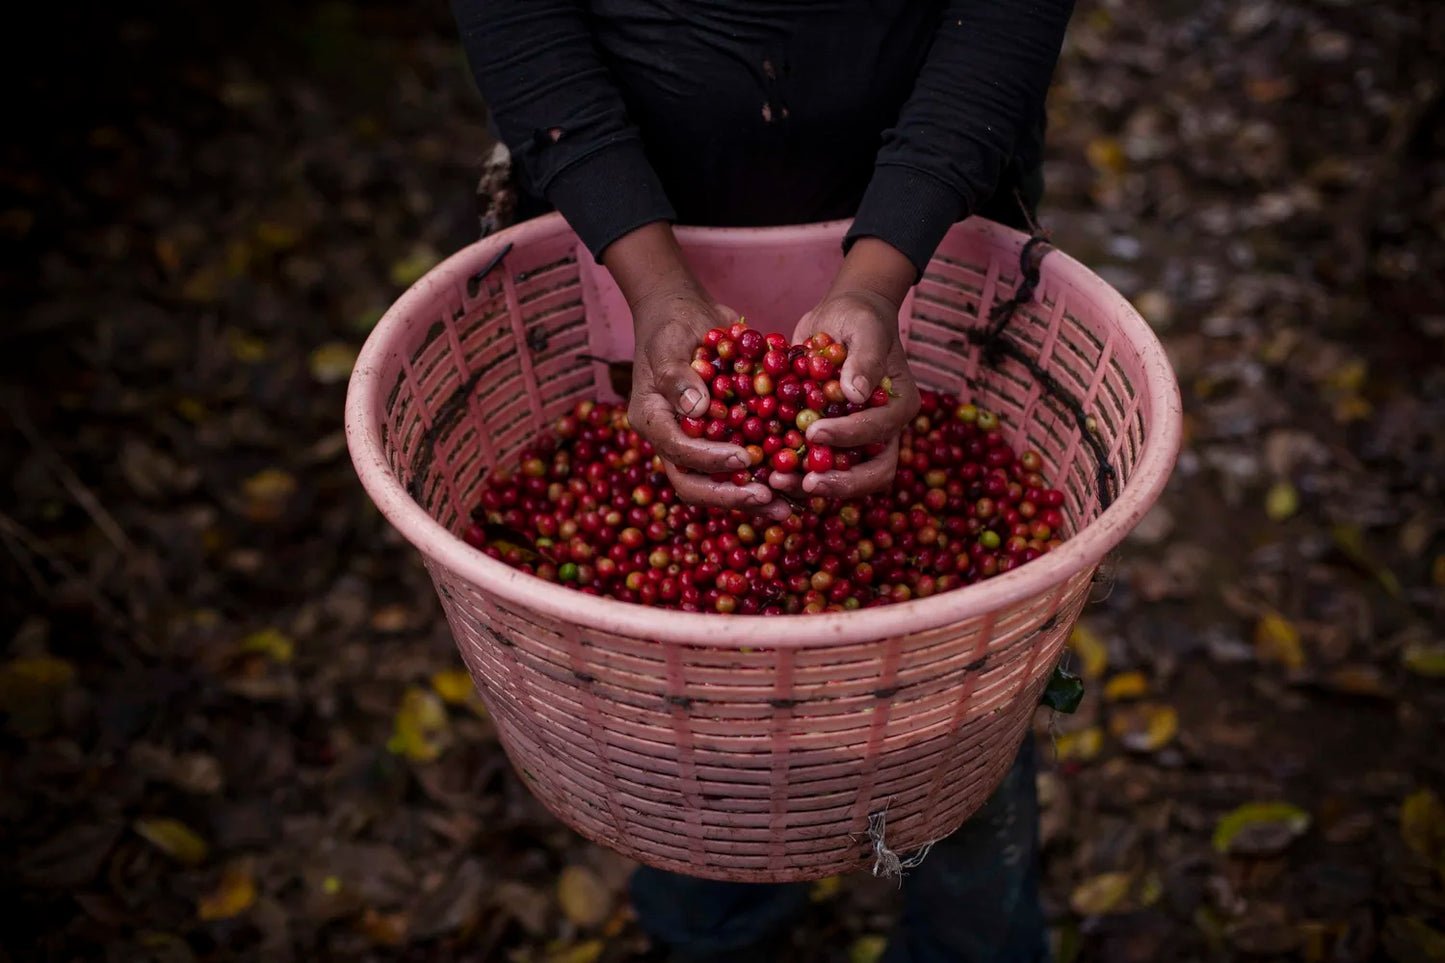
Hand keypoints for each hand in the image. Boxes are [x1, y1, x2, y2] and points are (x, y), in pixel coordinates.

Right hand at [607, 224, 790, 520]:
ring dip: (752, 498)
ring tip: (789, 505)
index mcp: (653, 421)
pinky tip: (797, 481)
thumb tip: (697, 410)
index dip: (710, 461)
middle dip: (731, 496)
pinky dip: (767, 476)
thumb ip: (678, 377)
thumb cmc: (671, 325)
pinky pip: (742, 466)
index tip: (744, 459)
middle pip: (694, 484)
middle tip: (768, 498)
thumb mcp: (668, 344)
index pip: (678, 453)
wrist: (684, 313)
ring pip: (720, 483)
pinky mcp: (722, 437)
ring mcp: (697, 442)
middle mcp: (673, 440)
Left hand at [774, 239, 921, 498]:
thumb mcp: (864, 328)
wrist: (839, 321)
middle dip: (841, 482)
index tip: (813, 433)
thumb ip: (864, 359)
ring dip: (812, 487)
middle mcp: (884, 432)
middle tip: (806, 484)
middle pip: (874, 473)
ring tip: (777, 482)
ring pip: (845, 479)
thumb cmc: (857, 319)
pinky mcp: (831, 445)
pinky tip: (766, 474)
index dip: (848, 436)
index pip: (880, 430)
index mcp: (898, 406)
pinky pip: (816, 470)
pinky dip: (794, 476)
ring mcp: (857, 443)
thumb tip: (856, 395)